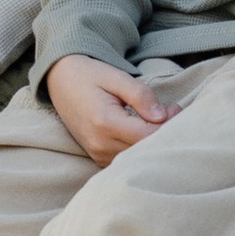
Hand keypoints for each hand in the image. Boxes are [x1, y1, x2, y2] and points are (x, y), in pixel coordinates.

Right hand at [45, 54, 176, 164]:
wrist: (60, 81)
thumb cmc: (89, 75)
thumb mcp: (116, 77)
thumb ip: (140, 95)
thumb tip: (162, 116)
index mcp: (105, 122)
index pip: (147, 136)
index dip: (167, 124)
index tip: (174, 107)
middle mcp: (100, 144)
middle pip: (144, 149)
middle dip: (162, 132)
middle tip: (169, 110)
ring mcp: (97, 154)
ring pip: (137, 157)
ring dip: (151, 141)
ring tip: (155, 118)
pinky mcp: (97, 158)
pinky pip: (126, 159)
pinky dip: (139, 147)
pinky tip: (142, 130)